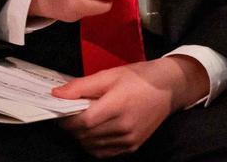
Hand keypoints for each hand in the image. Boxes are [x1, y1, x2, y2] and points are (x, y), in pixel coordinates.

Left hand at [53, 56, 208, 156]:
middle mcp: (124, 126)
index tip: (62, 110)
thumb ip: (82, 85)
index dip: (67, 119)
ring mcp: (129, 139)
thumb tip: (56, 94)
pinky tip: (97, 130)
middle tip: (74, 112)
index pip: (83, 122)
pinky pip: (103, 152)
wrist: (169, 88)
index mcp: (118, 105)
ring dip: (82, 135)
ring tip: (87, 120)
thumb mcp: (111, 74)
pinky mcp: (132, 146)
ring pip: (91, 145)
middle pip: (84, 135)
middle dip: (73, 126)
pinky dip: (94, 144)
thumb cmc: (140, 77)